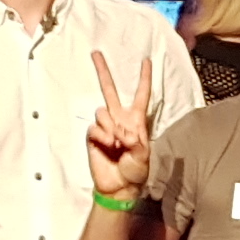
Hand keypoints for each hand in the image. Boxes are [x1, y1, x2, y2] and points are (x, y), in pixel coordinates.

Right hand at [85, 50, 157, 203]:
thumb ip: (136, 142)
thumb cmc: (135, 171)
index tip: (146, 60)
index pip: (141, 94)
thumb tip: (122, 133)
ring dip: (110, 127)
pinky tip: (107, 146)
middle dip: (103, 71)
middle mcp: (119, 119)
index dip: (144, 78)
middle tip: (96, 53)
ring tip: (116, 143)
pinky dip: (101, 136)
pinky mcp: (93, 136)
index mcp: (136, 120)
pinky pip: (94, 127)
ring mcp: (105, 126)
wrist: (118, 186)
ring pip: (102, 111)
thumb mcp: (144, 157)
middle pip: (110, 89)